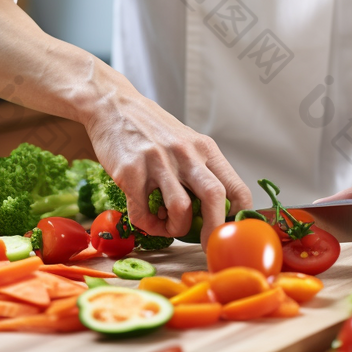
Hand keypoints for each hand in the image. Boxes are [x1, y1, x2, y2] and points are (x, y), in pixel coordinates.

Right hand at [84, 72, 252, 247]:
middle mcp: (185, 153)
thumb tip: (216, 211)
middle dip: (214, 230)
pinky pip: (143, 213)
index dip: (239, 217)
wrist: (112, 106)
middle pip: (214, 198)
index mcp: (204, 148)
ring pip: (180, 210)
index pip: (237, 188)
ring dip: (175, 228)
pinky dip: (147, 225)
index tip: (230, 232)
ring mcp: (157, 162)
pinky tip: (146, 217)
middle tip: (207, 246)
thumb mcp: (186, 142)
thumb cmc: (151, 129)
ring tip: (167, 225)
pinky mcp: (130, 172)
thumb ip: (201, 170)